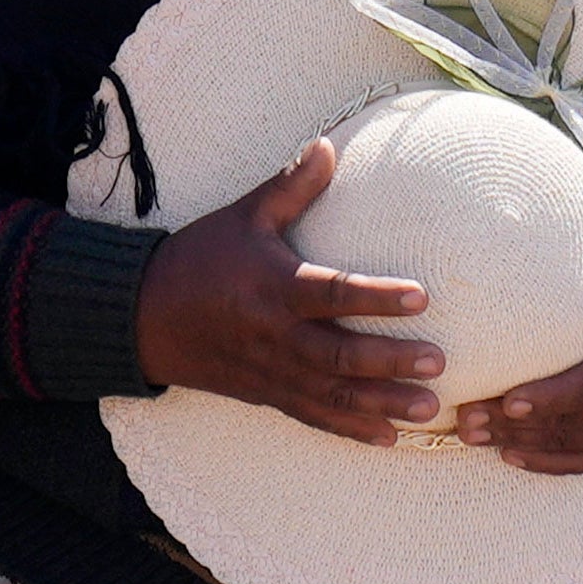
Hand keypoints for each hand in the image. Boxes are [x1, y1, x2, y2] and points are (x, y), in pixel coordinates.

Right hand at [137, 135, 436, 441]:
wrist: (144, 317)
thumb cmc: (200, 259)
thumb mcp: (243, 217)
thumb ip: (290, 186)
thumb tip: (328, 144)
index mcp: (273, 287)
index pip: (332, 294)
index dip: (376, 297)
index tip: (422, 295)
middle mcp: (275, 335)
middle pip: (339, 355)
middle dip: (390, 362)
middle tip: (439, 361)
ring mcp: (271, 371)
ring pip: (332, 395)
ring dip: (382, 404)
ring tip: (428, 407)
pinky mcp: (267, 394)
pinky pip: (312, 416)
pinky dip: (350, 430)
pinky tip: (388, 439)